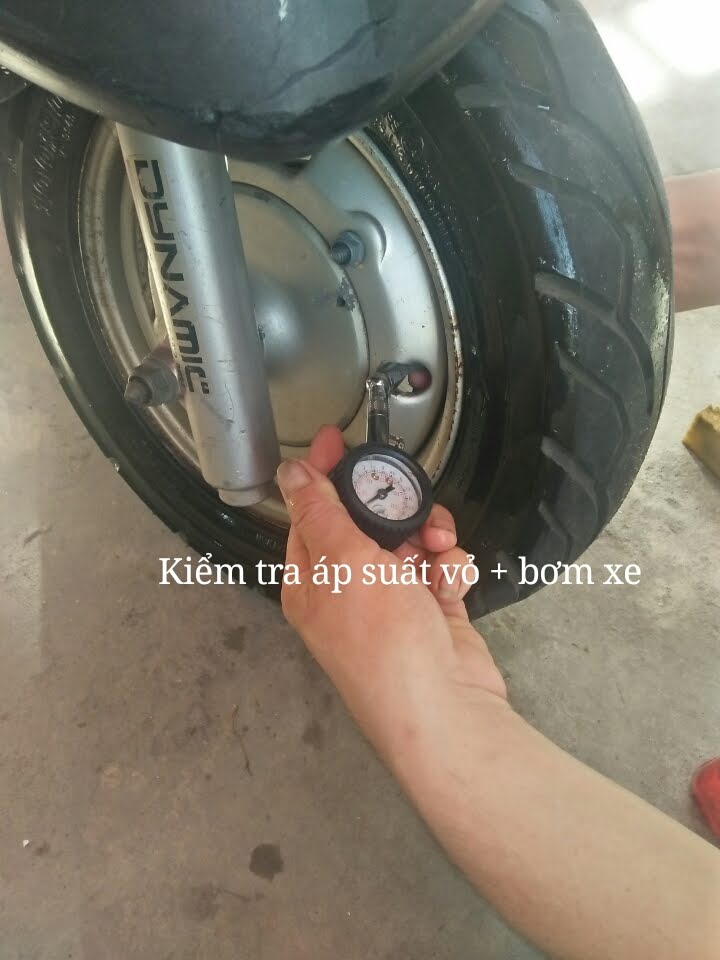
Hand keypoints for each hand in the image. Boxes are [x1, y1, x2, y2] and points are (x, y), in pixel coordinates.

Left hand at [276, 425, 506, 759]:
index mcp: (312, 580)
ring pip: (412, 541)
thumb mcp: (344, 563)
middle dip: (395, 510)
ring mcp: (393, 602)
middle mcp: (348, 590)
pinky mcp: (432, 610)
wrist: (445, 707)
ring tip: (440, 553)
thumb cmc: (384, 644)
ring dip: (431, 540)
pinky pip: (441, 568)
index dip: (325, 475)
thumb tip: (291, 473)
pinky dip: (451, 570)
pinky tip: (452, 584)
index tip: (336, 439)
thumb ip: (321, 511)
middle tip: (410, 506)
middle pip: (368, 522)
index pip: (312, 512)